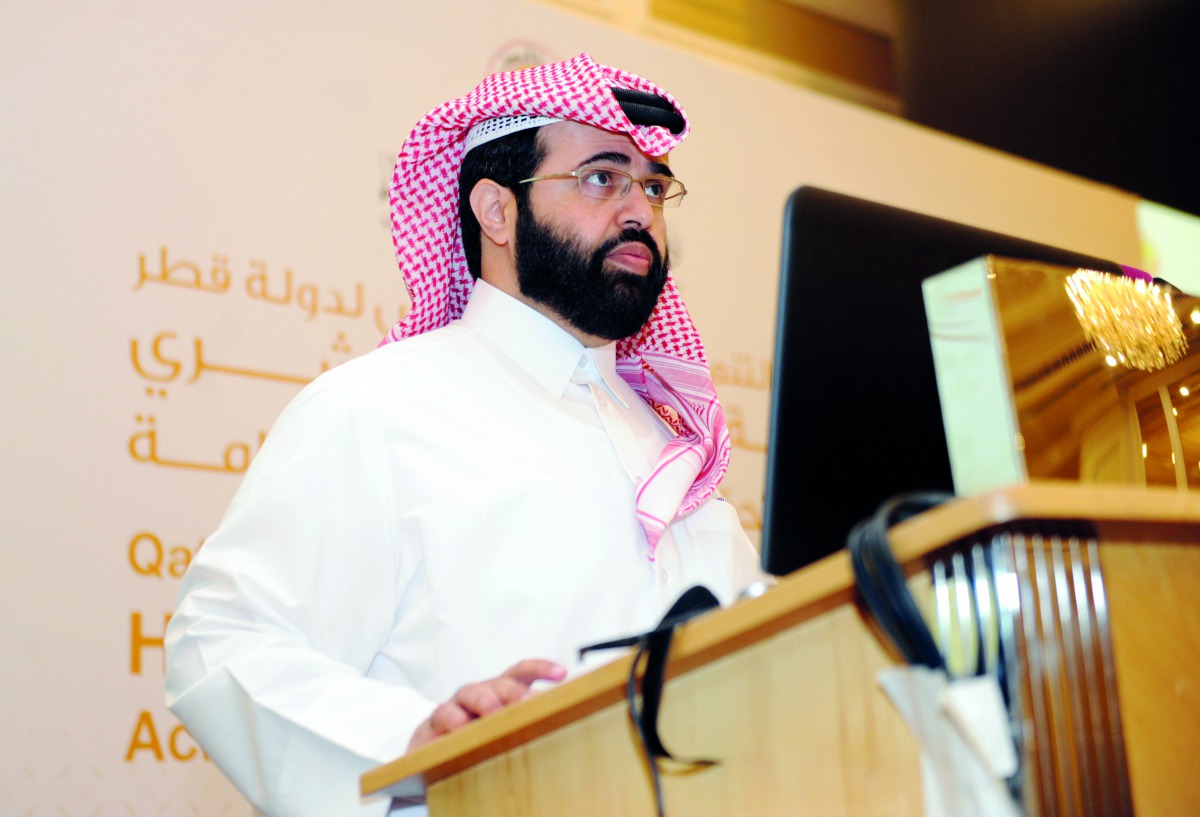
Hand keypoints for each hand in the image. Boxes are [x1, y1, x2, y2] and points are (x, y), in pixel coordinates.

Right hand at [407, 658, 566, 751]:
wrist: (434, 743)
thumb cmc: (476, 730)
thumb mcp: (502, 724)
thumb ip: (524, 717)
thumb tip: (557, 716)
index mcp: (502, 689)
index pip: (523, 671)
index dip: (541, 668)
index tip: (561, 673)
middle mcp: (483, 691)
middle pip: (501, 683)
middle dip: (515, 691)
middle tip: (528, 701)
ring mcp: (459, 702)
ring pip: (473, 693)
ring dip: (486, 702)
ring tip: (494, 713)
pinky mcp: (437, 718)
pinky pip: (445, 713)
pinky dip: (454, 719)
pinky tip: (461, 728)